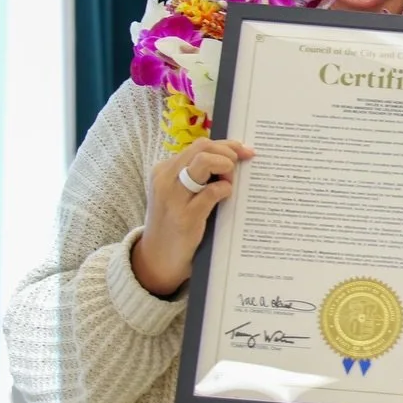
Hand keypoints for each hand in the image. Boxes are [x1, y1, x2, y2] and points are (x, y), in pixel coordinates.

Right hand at [131, 138, 252, 296]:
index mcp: (164, 169)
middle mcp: (165, 179)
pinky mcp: (185, 217)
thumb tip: (232, 157)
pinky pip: (211, 192)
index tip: (244, 150)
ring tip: (230, 180)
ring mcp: (173, 197)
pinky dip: (224, 190)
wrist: (157, 257)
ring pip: (204, 162)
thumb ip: (196, 175)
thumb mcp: (178, 192)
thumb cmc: (174, 222)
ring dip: (225, 166)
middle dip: (228, 153)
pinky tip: (226, 196)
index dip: (226, 145)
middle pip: (203, 148)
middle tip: (238, 167)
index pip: (199, 145)